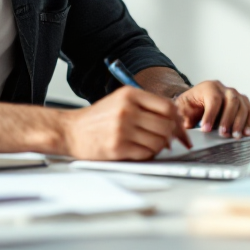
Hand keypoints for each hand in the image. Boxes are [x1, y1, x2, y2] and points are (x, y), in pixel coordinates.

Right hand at [62, 86, 191, 160]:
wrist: (70, 131)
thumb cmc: (96, 118)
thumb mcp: (119, 101)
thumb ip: (145, 106)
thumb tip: (174, 119)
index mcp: (130, 95)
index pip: (168, 106)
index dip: (177, 120)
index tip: (180, 128)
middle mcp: (127, 110)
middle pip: (166, 125)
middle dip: (171, 136)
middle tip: (168, 140)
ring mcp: (122, 129)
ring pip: (159, 142)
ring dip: (159, 147)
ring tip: (149, 145)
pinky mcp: (118, 147)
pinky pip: (146, 154)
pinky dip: (148, 154)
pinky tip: (139, 150)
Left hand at [175, 80, 249, 137]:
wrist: (197, 104)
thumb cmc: (190, 106)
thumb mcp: (183, 109)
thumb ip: (183, 116)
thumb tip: (183, 127)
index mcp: (209, 87)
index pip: (213, 99)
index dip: (210, 115)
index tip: (206, 129)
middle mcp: (225, 89)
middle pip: (232, 101)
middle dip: (228, 119)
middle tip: (223, 134)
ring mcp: (237, 95)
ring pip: (244, 105)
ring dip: (241, 122)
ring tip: (236, 135)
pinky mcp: (245, 104)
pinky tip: (247, 132)